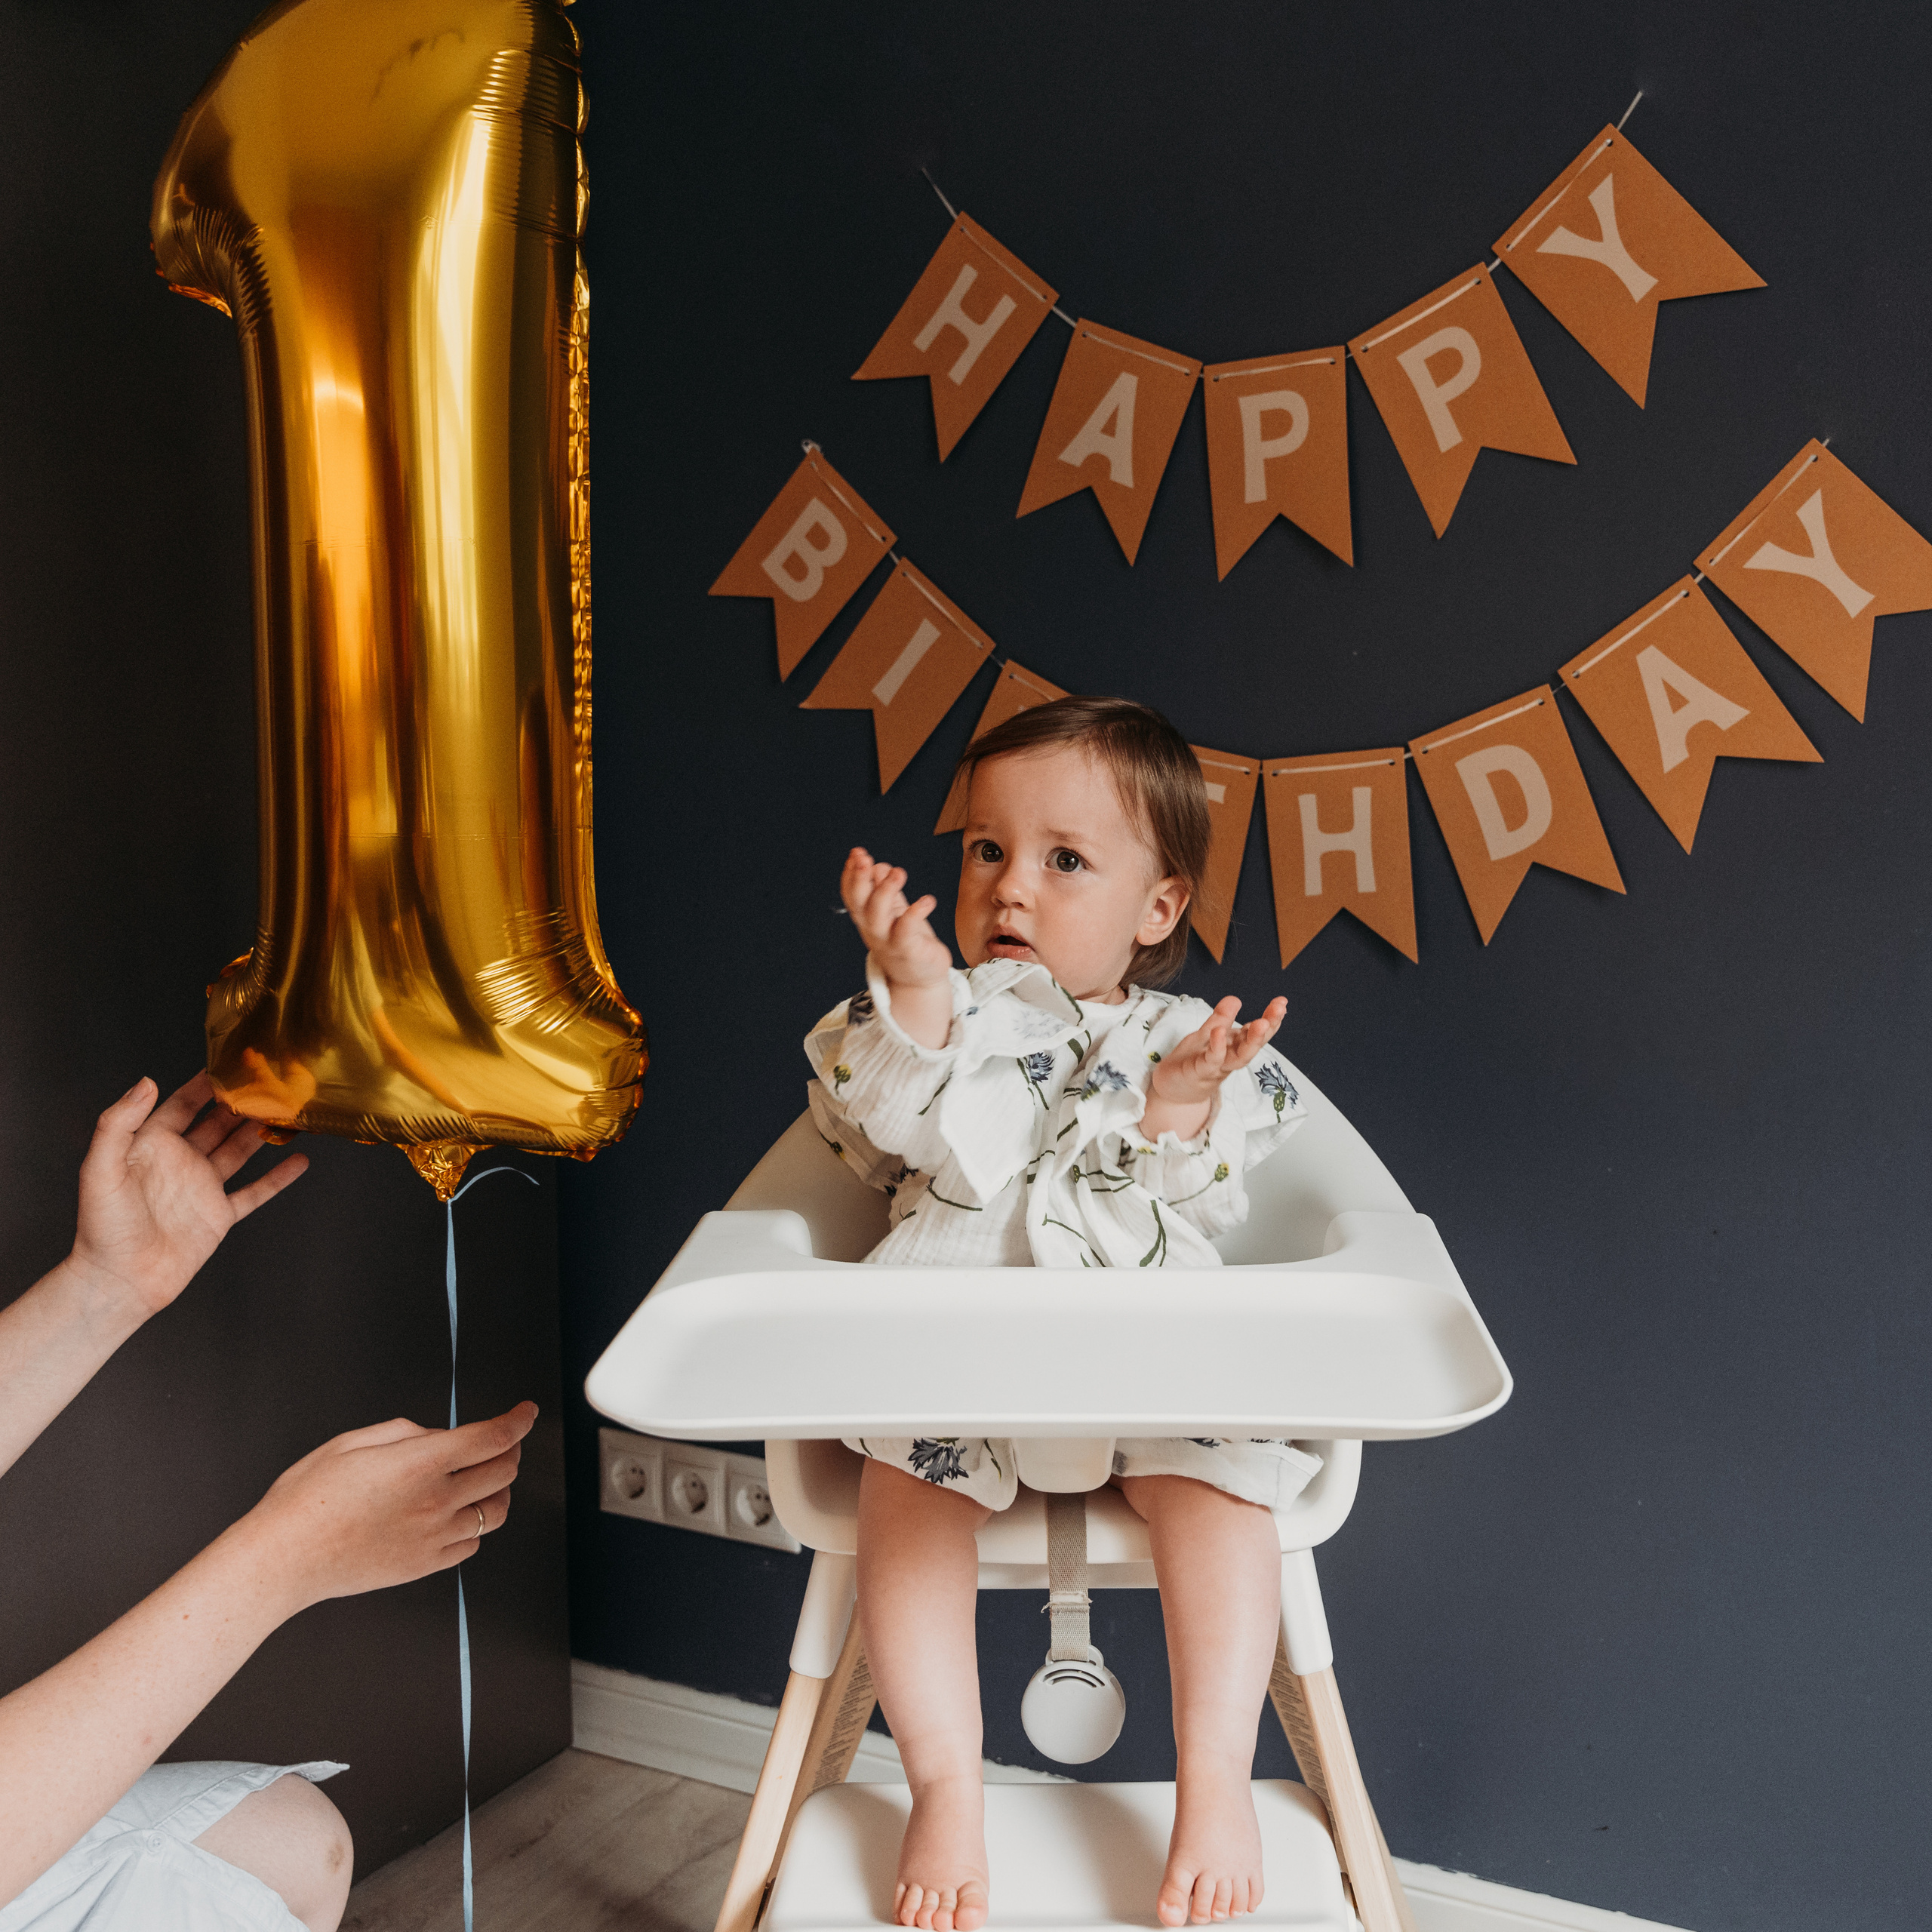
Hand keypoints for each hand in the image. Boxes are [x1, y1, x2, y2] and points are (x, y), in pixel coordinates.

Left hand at [67, 1073, 308, 1320]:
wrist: (121, 1282)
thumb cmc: (103, 1228)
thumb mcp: (100, 1169)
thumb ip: (117, 1124)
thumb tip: (146, 1083)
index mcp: (151, 1147)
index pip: (181, 1106)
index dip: (204, 1085)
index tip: (230, 1065)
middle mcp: (180, 1162)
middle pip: (217, 1123)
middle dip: (241, 1103)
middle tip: (269, 1082)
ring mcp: (202, 1188)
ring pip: (239, 1150)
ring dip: (261, 1132)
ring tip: (287, 1112)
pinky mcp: (219, 1215)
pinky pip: (254, 1192)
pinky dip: (278, 1178)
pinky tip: (298, 1162)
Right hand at [246, 1402, 537, 1609]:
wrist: (283, 1558)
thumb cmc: (306, 1497)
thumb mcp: (353, 1442)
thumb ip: (405, 1432)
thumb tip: (436, 1436)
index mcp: (421, 1464)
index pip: (492, 1438)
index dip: (518, 1420)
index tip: (526, 1411)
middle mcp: (435, 1501)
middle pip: (503, 1472)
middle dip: (512, 1450)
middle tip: (504, 1441)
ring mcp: (433, 1537)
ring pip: (496, 1511)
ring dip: (500, 1489)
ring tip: (486, 1479)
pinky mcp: (424, 1565)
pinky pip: (471, 1544)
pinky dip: (476, 1525)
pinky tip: (460, 1514)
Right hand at [842, 847, 951, 992]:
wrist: (919, 980)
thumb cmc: (906, 939)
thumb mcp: (893, 911)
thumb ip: (885, 888)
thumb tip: (879, 866)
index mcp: (866, 917)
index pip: (851, 894)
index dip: (850, 874)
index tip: (856, 853)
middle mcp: (872, 929)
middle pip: (859, 902)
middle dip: (859, 879)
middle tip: (864, 858)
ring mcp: (888, 941)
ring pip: (878, 915)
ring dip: (885, 890)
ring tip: (899, 872)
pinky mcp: (908, 950)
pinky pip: (907, 931)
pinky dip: (915, 914)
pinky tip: (927, 900)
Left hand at [1148, 996, 1286, 1111]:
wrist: (1171, 1090)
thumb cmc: (1191, 1061)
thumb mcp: (1205, 1035)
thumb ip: (1220, 1019)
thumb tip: (1236, 998)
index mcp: (1233, 1046)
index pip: (1255, 1032)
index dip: (1271, 1018)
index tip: (1282, 1002)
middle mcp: (1230, 1058)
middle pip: (1253, 1045)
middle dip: (1268, 1028)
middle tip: (1280, 1010)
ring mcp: (1216, 1068)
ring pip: (1238, 1057)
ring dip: (1251, 1041)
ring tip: (1261, 1023)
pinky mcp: (1199, 1073)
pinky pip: (1210, 1061)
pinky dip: (1217, 1048)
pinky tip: (1219, 1032)